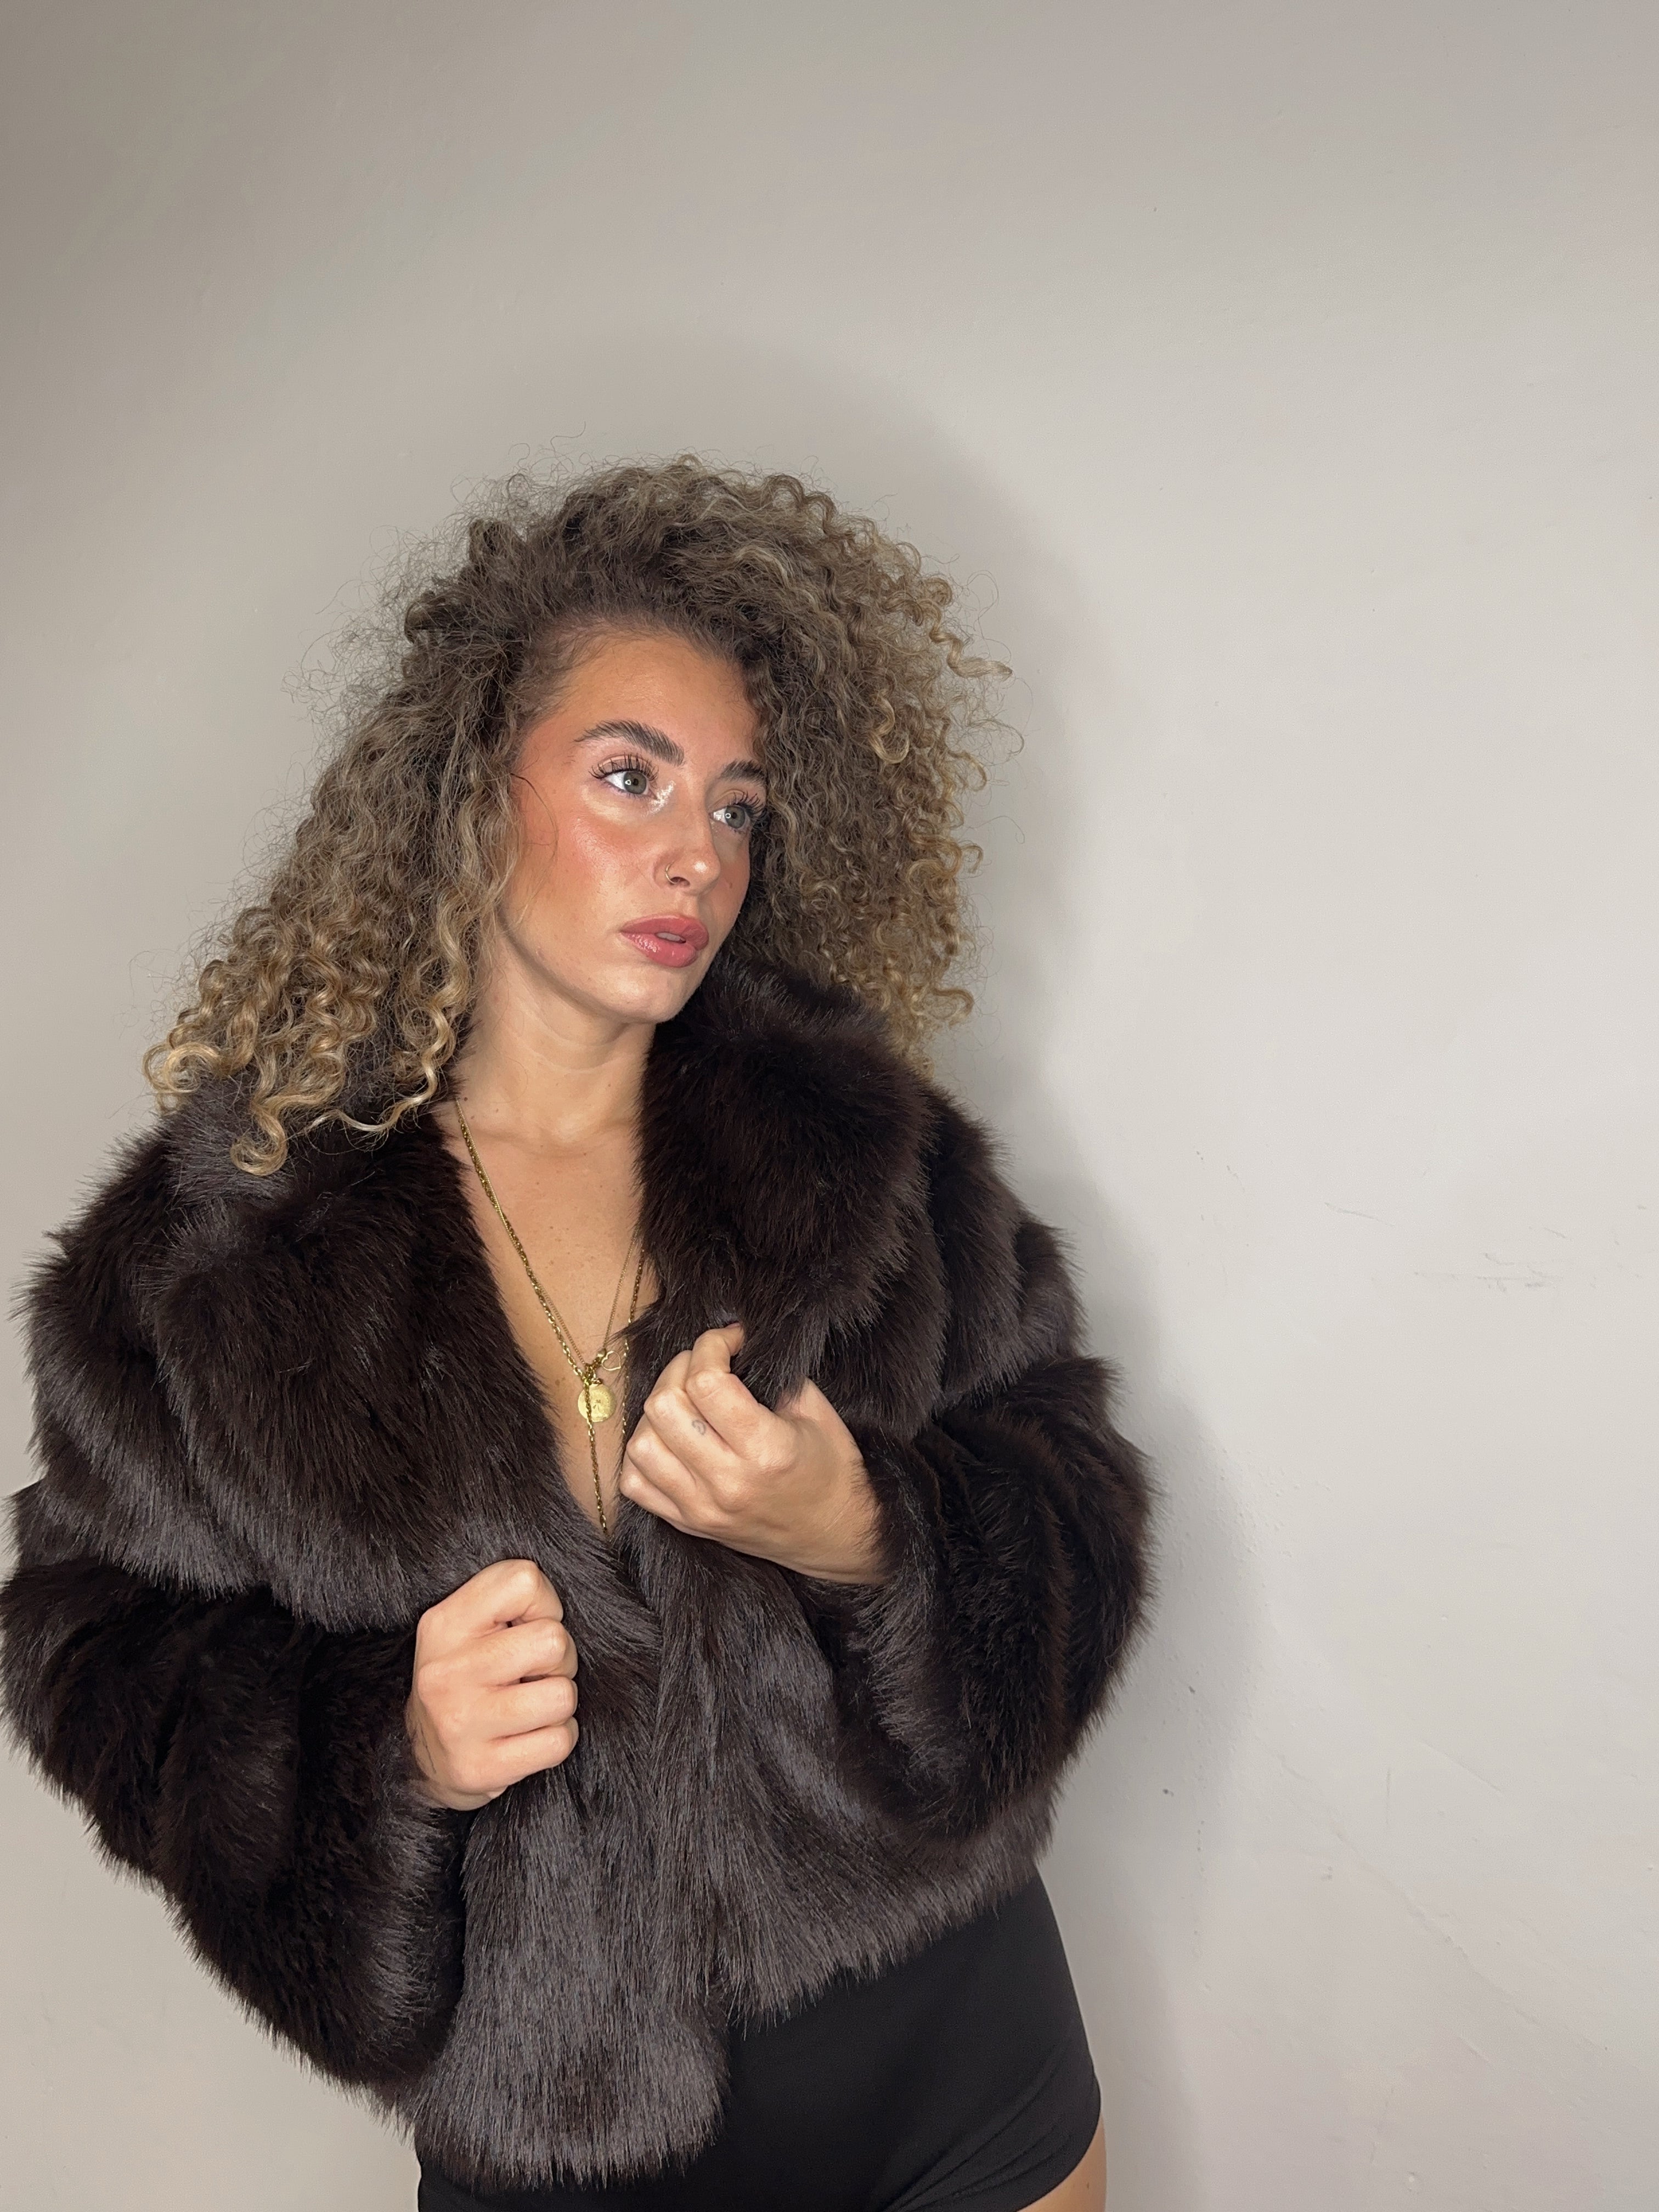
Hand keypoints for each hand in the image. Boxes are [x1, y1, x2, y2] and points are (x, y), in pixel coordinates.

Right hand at [405, 1559, 578, 1810]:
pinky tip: (531, 1734)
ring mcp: (459, 1722)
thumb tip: (562, 1609)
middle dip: (559, 1658)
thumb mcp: (469, 1624)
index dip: (544, 1604)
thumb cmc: (466, 1677)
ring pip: (562, 1695)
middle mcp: (446, 1672)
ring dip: (558, 1701)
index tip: (527, 1628)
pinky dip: (557, 1737)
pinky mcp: (479, 1768)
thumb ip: (508, 1600)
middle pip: (553, 1640)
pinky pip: (558, 1741)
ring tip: (532, 1703)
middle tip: (535, 1673)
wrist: (421, 1755)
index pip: (524, 1581)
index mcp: (444, 1623)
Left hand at [619, 1323, 888, 1583]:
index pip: (708, 1383)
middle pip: (664, 1407)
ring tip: (685, 1401)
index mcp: (766, 1450)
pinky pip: (634, 1484)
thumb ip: (775, 1377)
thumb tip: (734, 1348)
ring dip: (657, 1411)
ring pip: (641, 1444)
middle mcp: (727, 1482)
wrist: (836, 1536)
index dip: (712, 1345)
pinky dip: (643, 1453)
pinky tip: (670, 1438)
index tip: (730, 1340)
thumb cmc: (832, 1470)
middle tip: (706, 1364)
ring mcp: (701, 1508)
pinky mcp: (688, 1524)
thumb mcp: (819, 1413)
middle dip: (680, 1368)